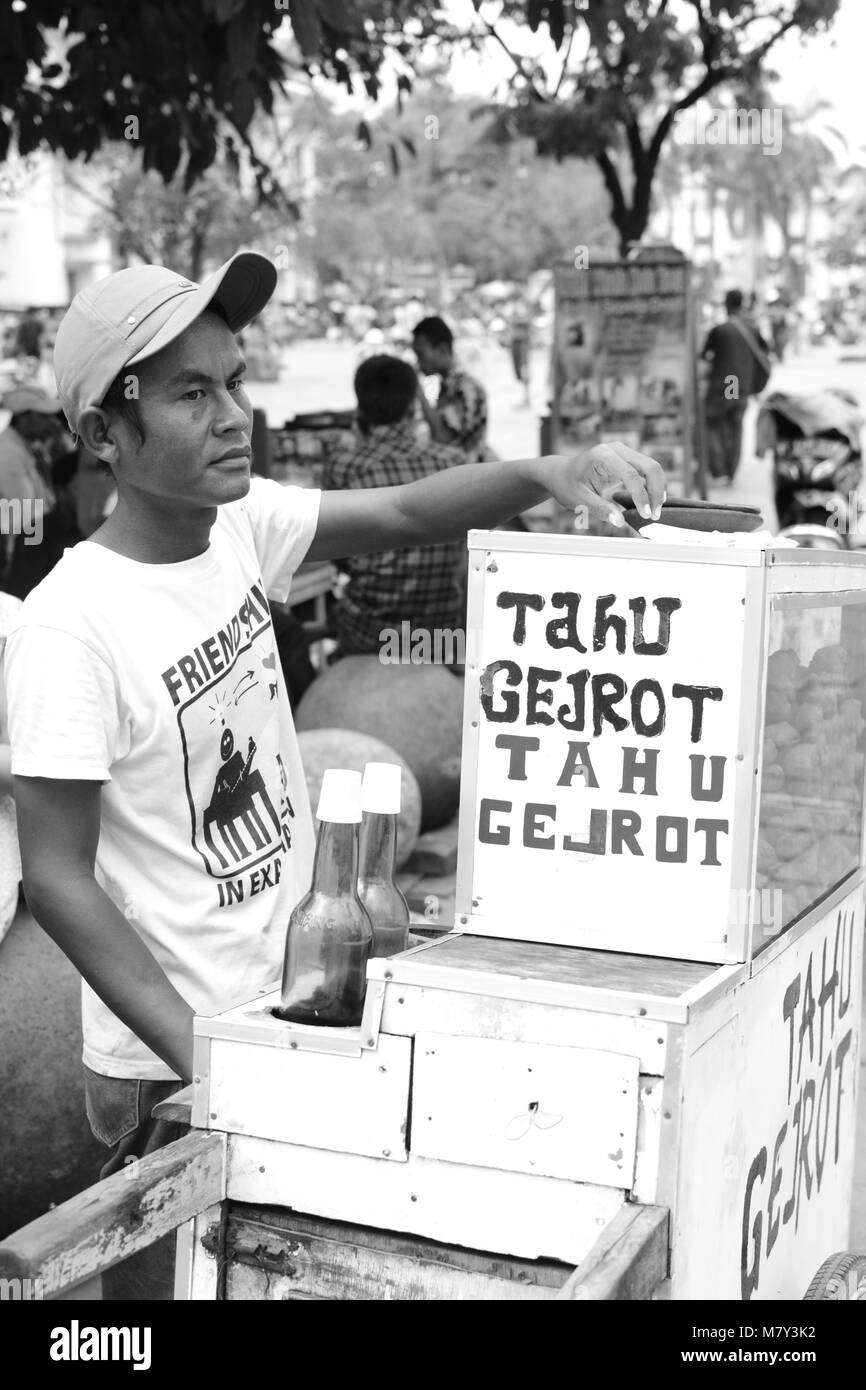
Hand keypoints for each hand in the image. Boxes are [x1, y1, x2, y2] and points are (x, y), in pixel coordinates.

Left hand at [540, 442, 666, 530]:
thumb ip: (600, 509)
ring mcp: (624, 452)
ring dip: (657, 490)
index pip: (630, 474)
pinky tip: (651, 504)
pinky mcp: (628, 459)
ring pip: (652, 468)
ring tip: (655, 512)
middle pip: (649, 466)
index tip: (646, 515)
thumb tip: (620, 521)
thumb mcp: (578, 501)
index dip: (641, 496)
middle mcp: (616, 449)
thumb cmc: (567, 486)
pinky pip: (647, 471)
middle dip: (656, 491)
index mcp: (602, 456)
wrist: (561, 474)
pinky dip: (652, 487)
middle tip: (655, 515)